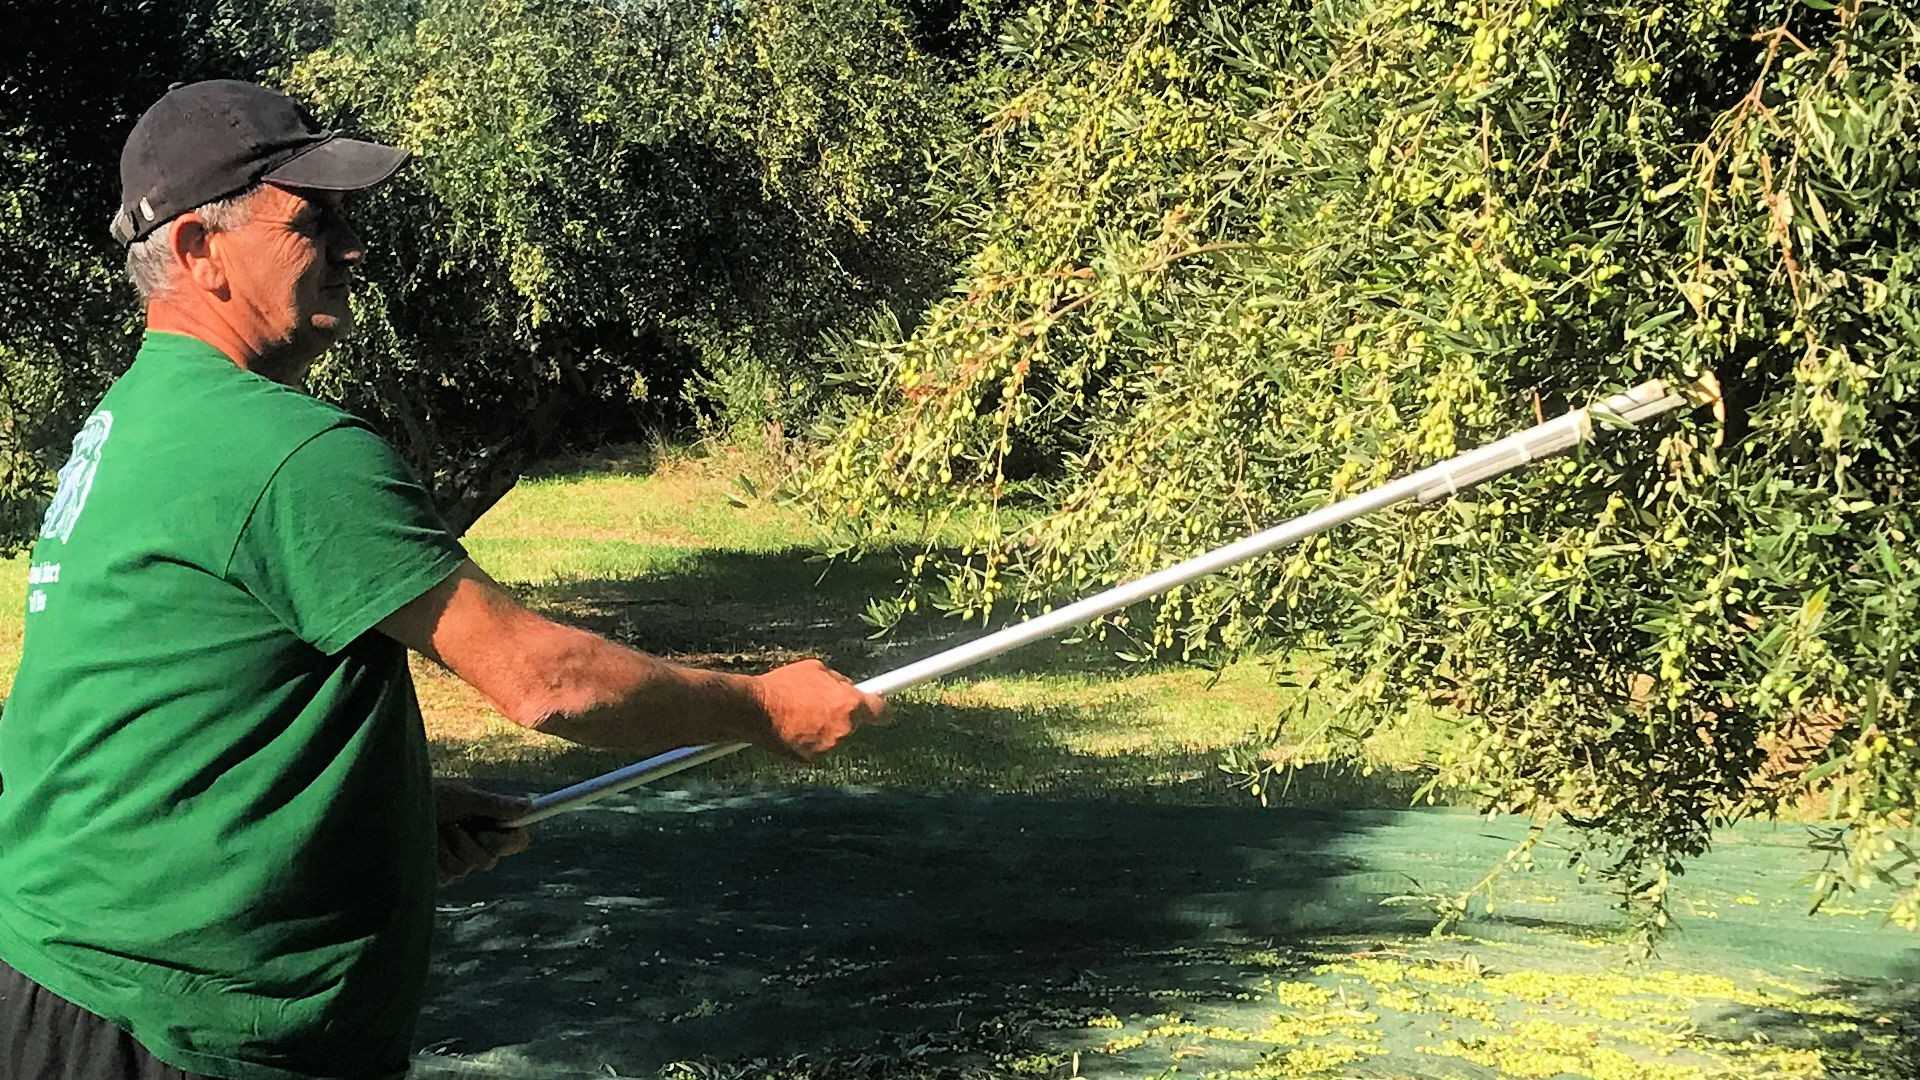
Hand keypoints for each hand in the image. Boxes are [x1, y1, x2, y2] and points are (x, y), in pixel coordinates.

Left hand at [433, 778, 533, 884]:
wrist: (389, 808)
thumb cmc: (427, 794)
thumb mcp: (461, 796)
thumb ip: (493, 805)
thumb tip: (528, 805)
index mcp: (488, 822)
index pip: (516, 840)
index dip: (509, 841)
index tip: (487, 833)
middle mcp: (476, 843)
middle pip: (490, 860)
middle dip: (468, 842)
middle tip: (452, 825)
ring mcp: (456, 860)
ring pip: (464, 868)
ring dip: (446, 846)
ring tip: (432, 828)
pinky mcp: (438, 874)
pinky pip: (445, 875)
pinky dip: (432, 857)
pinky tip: (423, 843)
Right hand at [745, 658, 888, 760]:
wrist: (755, 709)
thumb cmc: (784, 686)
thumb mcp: (817, 670)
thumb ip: (839, 682)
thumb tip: (850, 687)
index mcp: (850, 704)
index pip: (881, 712)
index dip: (882, 711)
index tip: (883, 711)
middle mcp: (845, 728)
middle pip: (855, 724)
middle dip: (843, 715)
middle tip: (821, 705)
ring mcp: (829, 746)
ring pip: (835, 736)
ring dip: (825, 728)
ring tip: (799, 713)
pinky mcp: (812, 759)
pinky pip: (817, 747)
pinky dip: (809, 740)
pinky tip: (792, 727)